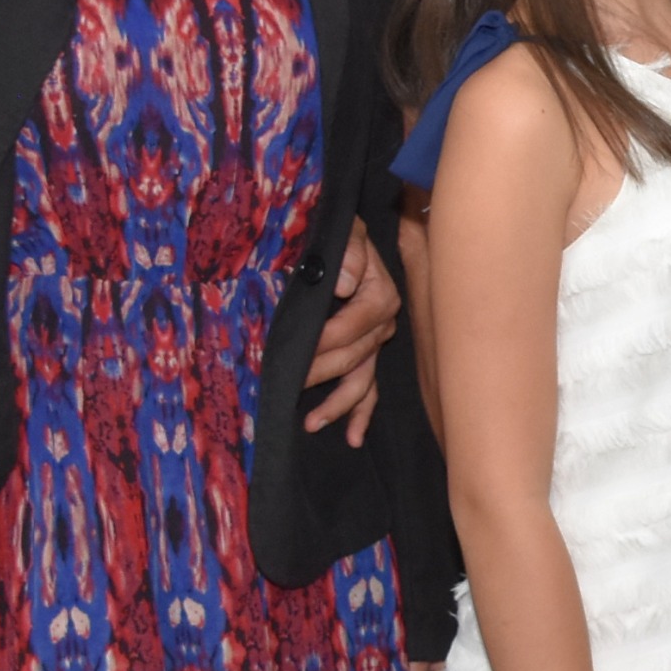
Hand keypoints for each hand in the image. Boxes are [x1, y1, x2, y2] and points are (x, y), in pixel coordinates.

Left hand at [301, 227, 399, 442]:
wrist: (350, 242)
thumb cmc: (344, 238)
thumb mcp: (348, 232)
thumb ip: (350, 252)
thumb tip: (346, 284)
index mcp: (380, 297)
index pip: (350, 328)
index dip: (323, 343)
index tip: (295, 352)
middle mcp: (383, 325)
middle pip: (352, 359)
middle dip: (320, 373)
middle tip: (287, 384)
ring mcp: (376, 344)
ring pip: (361, 382)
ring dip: (338, 405)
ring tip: (311, 423)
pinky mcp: (369, 356)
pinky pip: (369, 390)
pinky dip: (361, 414)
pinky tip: (352, 438)